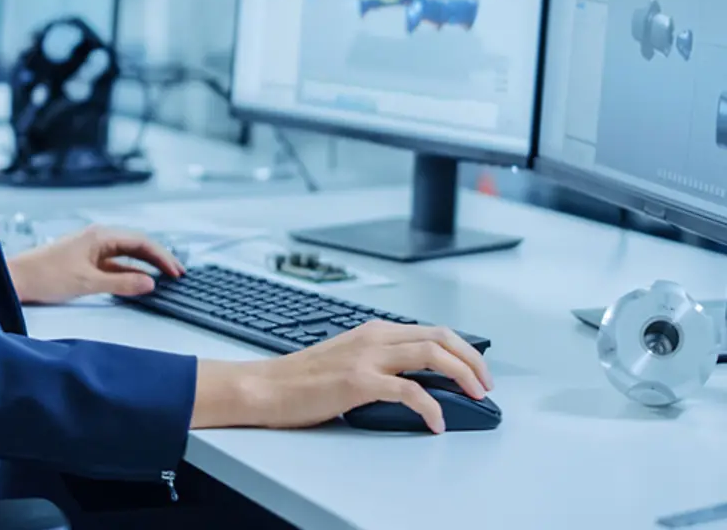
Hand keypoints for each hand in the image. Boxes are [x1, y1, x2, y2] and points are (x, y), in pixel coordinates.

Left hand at [7, 224, 185, 304]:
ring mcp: (91, 249)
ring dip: (145, 266)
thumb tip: (149, 283)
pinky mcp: (85, 261)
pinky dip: (129, 272)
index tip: (176, 270)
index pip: (140, 241)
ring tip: (164, 277)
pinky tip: (139, 282)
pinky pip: (114, 264)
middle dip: (158, 259)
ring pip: (126, 255)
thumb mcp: (88, 283)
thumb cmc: (45, 276)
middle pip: (136, 245)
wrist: (17, 279)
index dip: (162, 256)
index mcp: (99, 235)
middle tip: (177, 273)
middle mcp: (97, 238)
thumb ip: (121, 283)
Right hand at [193, 321, 493, 434]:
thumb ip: (381, 360)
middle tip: (484, 385)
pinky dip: (431, 406)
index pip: (433, 329)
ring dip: (462, 375)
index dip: (463, 349)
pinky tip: (436, 422)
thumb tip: (418, 379)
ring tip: (475, 397)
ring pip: (431, 354)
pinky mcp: (358, 381)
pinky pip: (408, 390)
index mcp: (374, 330)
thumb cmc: (303, 379)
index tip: (477, 370)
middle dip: (472, 360)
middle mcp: (373, 337)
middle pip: (440, 336)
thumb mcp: (349, 359)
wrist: (266, 386)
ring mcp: (366, 357)